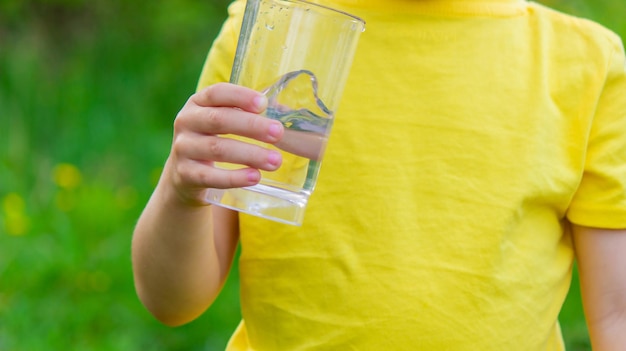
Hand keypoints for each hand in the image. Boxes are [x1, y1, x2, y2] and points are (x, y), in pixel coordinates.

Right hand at [165, 83, 284, 204]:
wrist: (185, 176)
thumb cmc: (215, 142)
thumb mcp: (225, 124)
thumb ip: (249, 116)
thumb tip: (287, 114)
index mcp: (198, 103)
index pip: (217, 93)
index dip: (240, 96)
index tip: (263, 104)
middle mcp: (186, 122)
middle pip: (219, 120)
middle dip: (252, 126)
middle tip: (278, 133)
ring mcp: (183, 148)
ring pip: (218, 149)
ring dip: (250, 154)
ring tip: (276, 161)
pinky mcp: (184, 174)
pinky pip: (210, 176)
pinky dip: (234, 177)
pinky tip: (255, 177)